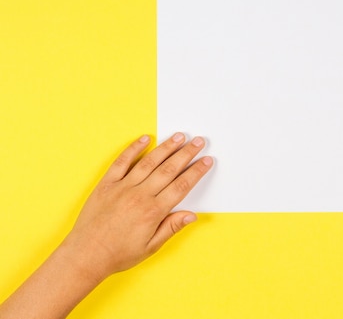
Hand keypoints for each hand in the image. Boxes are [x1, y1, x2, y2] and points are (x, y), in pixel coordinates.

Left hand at [62, 133, 213, 281]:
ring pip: (149, 162)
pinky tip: (145, 139)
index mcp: (153, 212)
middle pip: (169, 169)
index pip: (181, 186)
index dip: (196, 172)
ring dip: (166, 147)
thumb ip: (171, 227)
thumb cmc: (118, 254)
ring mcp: (122, 187)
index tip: (207, 161)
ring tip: (179, 136)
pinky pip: (121, 162)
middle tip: (199, 141)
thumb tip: (192, 215)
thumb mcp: (150, 247)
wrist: (85, 255)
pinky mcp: (106, 184)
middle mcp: (139, 195)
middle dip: (186, 153)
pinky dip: (133, 149)